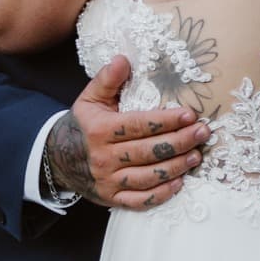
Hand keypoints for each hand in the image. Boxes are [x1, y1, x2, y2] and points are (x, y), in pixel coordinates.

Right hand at [48, 56, 209, 210]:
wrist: (57, 159)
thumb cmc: (82, 125)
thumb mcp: (89, 99)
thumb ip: (107, 79)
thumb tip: (124, 59)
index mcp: (100, 130)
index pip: (140, 125)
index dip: (167, 121)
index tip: (190, 115)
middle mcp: (104, 158)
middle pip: (149, 151)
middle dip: (180, 142)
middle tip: (203, 133)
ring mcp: (108, 181)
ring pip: (148, 177)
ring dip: (176, 167)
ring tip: (196, 156)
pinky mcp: (111, 199)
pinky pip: (140, 201)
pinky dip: (161, 193)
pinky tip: (179, 182)